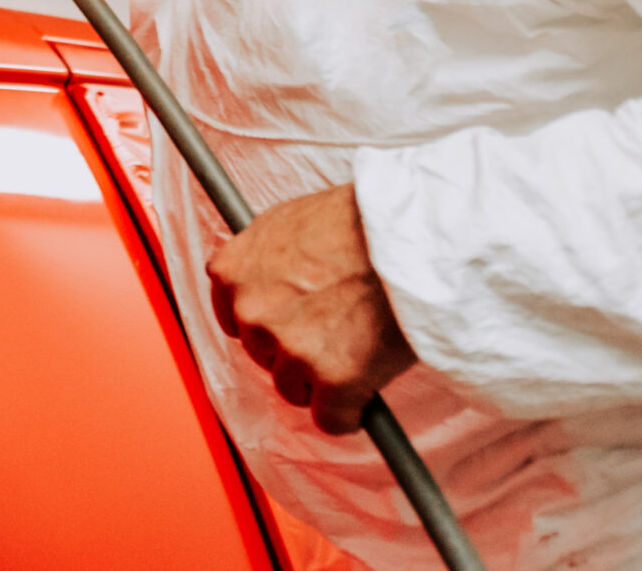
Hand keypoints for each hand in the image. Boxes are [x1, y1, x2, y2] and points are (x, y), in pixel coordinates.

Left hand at [207, 183, 416, 434]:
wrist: (407, 236)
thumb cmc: (357, 222)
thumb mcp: (287, 222)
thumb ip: (263, 261)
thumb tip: (264, 284)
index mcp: (233, 272)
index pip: (233, 318)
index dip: (268, 323)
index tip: (288, 324)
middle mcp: (252, 312)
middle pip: (263, 355)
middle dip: (294, 350)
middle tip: (333, 330)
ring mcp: (291, 348)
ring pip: (294, 389)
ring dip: (321, 381)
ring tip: (356, 349)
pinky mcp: (333, 380)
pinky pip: (332, 420)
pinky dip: (349, 414)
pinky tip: (365, 393)